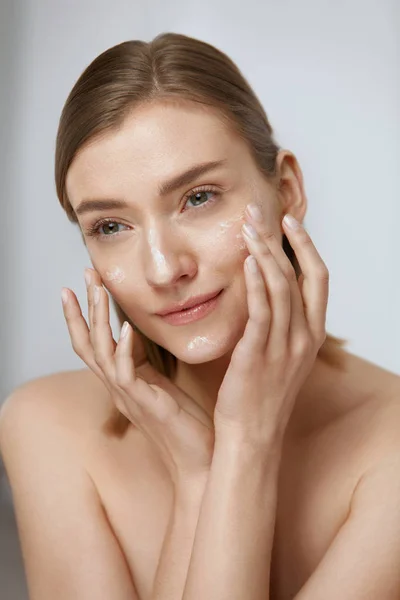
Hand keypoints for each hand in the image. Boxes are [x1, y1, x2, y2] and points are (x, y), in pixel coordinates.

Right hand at [61, 270, 213, 486]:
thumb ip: (147, 362)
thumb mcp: (162, 384)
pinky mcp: (143, 404)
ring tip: (96, 290)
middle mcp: (118, 387)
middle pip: (87, 344)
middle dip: (82, 309)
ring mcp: (127, 396)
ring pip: (100, 352)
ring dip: (97, 319)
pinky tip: (127, 327)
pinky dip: (123, 349)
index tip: (85, 283)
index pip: (95, 342)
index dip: (86, 314)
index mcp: (123, 381)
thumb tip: (143, 335)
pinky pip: (125, 374)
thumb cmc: (184, 423)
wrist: (199, 460)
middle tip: (83, 276)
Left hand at [214, 207, 328, 445]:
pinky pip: (263, 312)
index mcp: (311, 335)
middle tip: (260, 213)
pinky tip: (248, 260)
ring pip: (281, 287)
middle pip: (299, 275)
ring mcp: (284, 347)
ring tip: (248, 226)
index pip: (318, 279)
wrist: (252, 437)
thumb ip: (279, 324)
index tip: (288, 222)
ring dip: (265, 252)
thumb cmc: (261, 396)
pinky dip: (257, 283)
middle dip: (281, 240)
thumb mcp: (280, 357)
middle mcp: (303, 338)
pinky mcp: (259, 355)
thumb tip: (265, 292)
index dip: (306, 247)